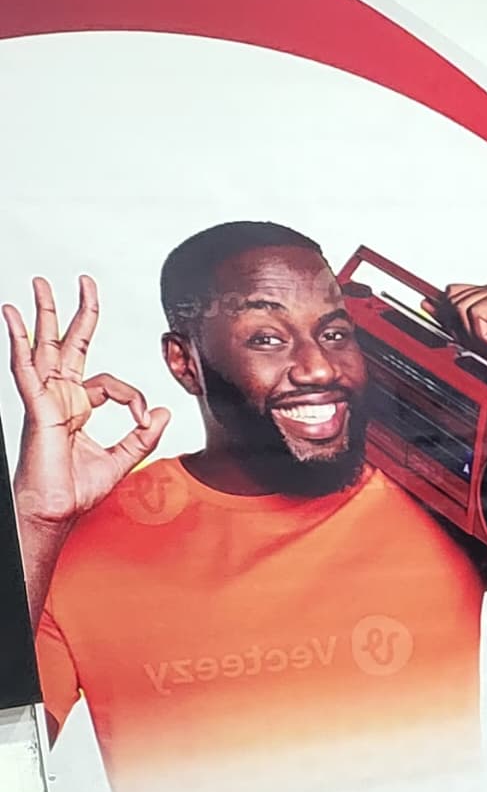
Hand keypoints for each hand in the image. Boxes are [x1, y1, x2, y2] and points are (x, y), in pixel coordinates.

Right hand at [5, 275, 169, 530]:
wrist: (57, 509)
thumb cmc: (78, 488)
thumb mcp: (124, 459)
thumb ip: (145, 436)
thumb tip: (165, 411)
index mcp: (78, 407)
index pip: (112, 383)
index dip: (135, 398)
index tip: (146, 419)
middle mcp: (60, 397)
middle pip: (69, 344)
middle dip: (77, 312)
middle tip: (84, 282)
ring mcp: (45, 399)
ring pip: (44, 346)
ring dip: (43, 314)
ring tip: (39, 283)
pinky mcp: (37, 407)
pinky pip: (25, 368)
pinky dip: (19, 341)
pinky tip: (11, 317)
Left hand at [442, 276, 486, 364]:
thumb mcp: (469, 334)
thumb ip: (449, 317)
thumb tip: (426, 303)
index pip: (452, 290)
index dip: (448, 313)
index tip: (454, 330)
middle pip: (453, 297)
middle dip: (460, 326)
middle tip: (479, 343)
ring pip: (462, 307)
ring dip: (472, 334)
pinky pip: (476, 314)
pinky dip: (482, 335)